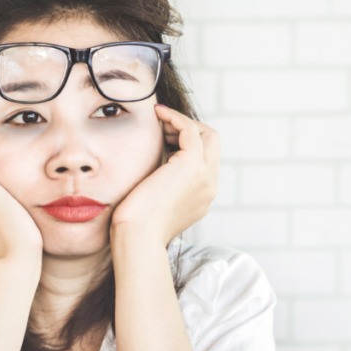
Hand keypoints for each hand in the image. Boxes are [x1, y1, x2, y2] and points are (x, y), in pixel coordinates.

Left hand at [110, 105, 220, 245]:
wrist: (138, 236)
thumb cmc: (137, 226)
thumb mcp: (157, 205)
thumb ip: (163, 188)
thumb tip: (153, 174)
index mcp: (202, 198)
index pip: (207, 162)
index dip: (188, 145)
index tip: (165, 139)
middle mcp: (209, 187)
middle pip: (213, 145)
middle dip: (191, 131)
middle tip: (164, 129)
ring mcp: (205, 176)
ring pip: (206, 135)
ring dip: (182, 123)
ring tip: (159, 123)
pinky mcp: (192, 165)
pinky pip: (189, 129)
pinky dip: (174, 117)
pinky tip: (157, 114)